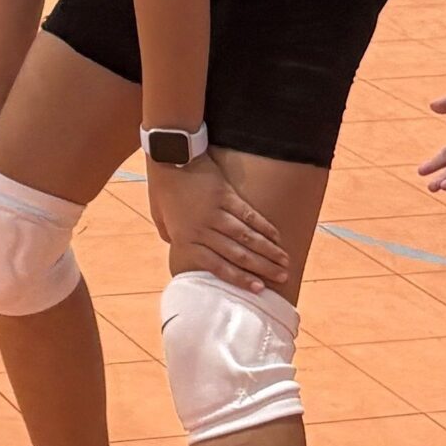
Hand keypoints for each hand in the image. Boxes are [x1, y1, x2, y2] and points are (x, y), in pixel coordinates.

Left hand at [148, 154, 289, 293]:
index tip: (258, 289)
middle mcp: (203, 230)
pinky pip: (249, 215)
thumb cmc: (163, 186)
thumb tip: (186, 251)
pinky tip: (277, 237)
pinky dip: (265, 227)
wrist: (169, 155)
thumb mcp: (160, 218)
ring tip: (284, 262)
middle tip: (281, 278)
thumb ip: (173, 236)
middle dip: (262, 269)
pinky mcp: (226, 195)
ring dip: (268, 251)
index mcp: (186, 239)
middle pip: (237, 254)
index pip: (216, 265)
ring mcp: (216, 212)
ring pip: (247, 238)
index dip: (239, 278)